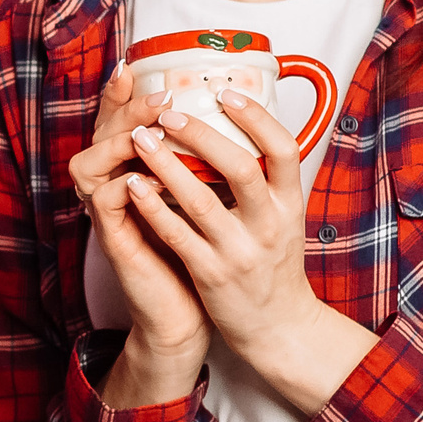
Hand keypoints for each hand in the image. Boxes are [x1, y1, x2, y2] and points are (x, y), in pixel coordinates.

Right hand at [67, 77, 209, 402]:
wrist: (189, 312)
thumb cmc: (200, 253)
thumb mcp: (207, 201)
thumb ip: (206, 164)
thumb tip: (238, 120)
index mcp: (136, 173)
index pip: (118, 123)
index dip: (118, 96)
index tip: (134, 68)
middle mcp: (115, 188)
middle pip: (100, 134)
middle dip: (125, 109)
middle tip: (159, 98)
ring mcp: (110, 214)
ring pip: (90, 163)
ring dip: (119, 142)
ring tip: (153, 131)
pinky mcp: (114, 240)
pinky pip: (106, 201)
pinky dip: (127, 185)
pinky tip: (153, 177)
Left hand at [119, 89, 374, 412]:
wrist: (278, 327)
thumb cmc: (273, 265)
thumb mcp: (283, 219)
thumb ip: (266, 181)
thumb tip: (244, 127)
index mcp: (290, 204)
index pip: (285, 150)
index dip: (257, 119)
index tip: (225, 94)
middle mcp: (269, 224)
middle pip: (240, 168)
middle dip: (202, 136)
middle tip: (167, 113)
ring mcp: (240, 251)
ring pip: (201, 201)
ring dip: (166, 166)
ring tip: (138, 138)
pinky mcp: (212, 275)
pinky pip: (178, 236)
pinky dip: (153, 208)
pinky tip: (132, 185)